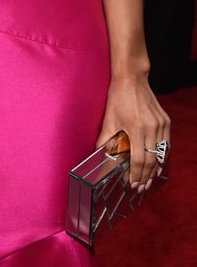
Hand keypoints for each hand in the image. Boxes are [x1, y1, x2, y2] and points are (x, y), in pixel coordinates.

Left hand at [96, 73, 169, 190]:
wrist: (132, 79)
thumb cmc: (118, 98)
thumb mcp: (108, 119)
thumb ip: (105, 139)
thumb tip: (99, 156)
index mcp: (135, 127)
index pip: (138, 159)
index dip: (135, 174)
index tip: (131, 184)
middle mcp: (151, 127)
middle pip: (151, 159)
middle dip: (145, 176)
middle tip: (140, 187)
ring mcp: (160, 124)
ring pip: (161, 153)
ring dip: (154, 169)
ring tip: (148, 180)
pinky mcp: (166, 121)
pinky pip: (166, 144)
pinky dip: (161, 156)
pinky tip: (156, 164)